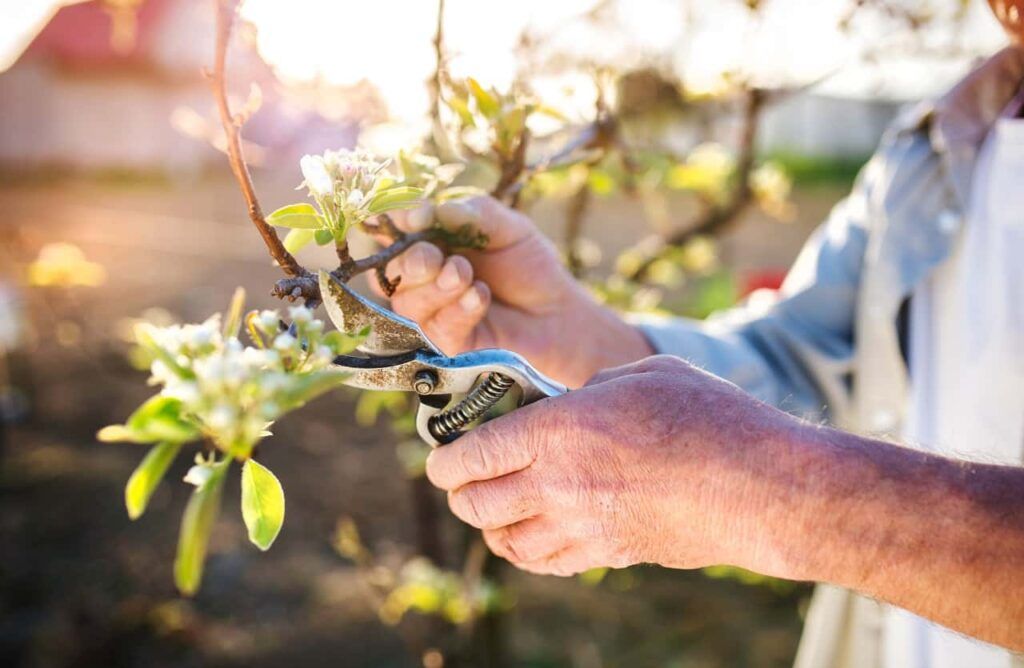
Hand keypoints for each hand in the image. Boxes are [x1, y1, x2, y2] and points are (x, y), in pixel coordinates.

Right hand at [378, 196, 651, 387]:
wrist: (557, 312)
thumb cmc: (529, 266)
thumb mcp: (509, 228)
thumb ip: (474, 214)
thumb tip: (434, 210)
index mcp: (430, 241)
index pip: (394, 229)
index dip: (396, 221)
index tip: (417, 216)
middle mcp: (422, 277)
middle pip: (391, 270)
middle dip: (412, 261)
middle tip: (438, 258)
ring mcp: (431, 312)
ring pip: (407, 302)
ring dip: (437, 287)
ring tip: (468, 276)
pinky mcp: (445, 343)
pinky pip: (436, 327)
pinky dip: (458, 309)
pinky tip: (480, 297)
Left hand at [424, 355, 805, 576]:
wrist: (762, 487)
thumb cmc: (710, 417)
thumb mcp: (643, 374)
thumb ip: (592, 386)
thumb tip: (571, 400)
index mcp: (559, 429)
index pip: (474, 453)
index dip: (445, 460)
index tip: (439, 461)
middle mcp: (558, 484)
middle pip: (477, 503)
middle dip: (460, 493)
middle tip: (462, 481)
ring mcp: (582, 526)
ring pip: (505, 542)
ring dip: (490, 527)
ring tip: (493, 511)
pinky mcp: (610, 554)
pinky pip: (547, 563)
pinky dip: (527, 553)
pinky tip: (532, 538)